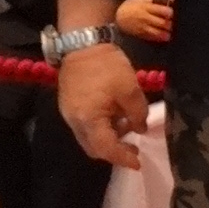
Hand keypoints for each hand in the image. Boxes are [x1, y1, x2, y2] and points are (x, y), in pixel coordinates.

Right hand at [57, 42, 148, 170]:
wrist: (82, 44)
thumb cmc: (107, 67)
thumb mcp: (131, 90)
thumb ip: (138, 114)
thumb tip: (139, 129)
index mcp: (89, 120)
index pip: (106, 149)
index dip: (123, 158)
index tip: (138, 163)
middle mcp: (74, 122)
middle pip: (94, 149)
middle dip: (114, 152)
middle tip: (134, 149)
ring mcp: (69, 114)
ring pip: (89, 138)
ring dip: (108, 140)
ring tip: (127, 128)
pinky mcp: (69, 106)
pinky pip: (85, 126)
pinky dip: (100, 129)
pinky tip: (114, 117)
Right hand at [115, 0, 173, 43]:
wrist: (118, 17)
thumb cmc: (131, 6)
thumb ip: (154, 1)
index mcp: (146, 7)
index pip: (163, 11)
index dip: (170, 12)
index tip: (172, 13)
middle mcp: (145, 18)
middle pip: (163, 23)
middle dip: (170, 23)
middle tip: (173, 22)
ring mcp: (143, 28)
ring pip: (159, 32)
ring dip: (166, 32)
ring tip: (169, 30)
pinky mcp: (142, 35)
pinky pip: (153, 38)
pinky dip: (161, 38)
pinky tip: (166, 36)